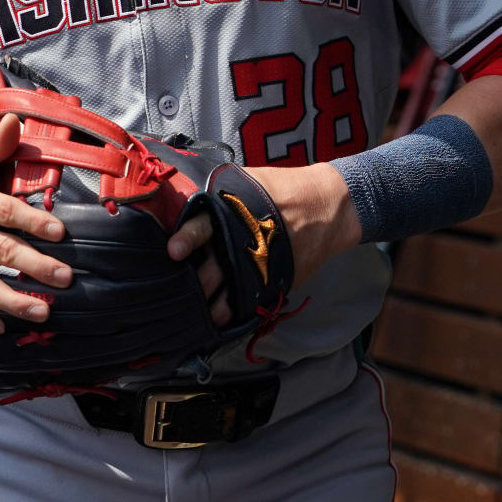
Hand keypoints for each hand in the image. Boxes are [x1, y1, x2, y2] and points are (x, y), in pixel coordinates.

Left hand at [167, 162, 360, 323]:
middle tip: (182, 290)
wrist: (327, 205)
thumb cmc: (280, 189)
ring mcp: (260, 262)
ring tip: (203, 313)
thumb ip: (215, 198)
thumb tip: (179, 202)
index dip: (188, 237)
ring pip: (230, 289)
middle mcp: (243, 238)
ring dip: (214, 303)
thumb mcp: (245, 183)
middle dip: (196, 281)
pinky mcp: (275, 279)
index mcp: (233, 210)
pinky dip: (236, 309)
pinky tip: (225, 317)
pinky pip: (251, 299)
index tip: (174, 251)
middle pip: (213, 265)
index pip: (204, 223)